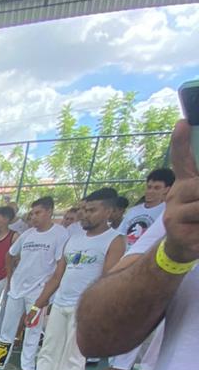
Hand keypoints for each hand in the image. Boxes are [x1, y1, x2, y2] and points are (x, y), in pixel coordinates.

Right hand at [162, 120, 198, 264]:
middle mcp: (176, 194)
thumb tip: (186, 135)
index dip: (181, 141)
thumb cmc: (196, 217)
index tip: (182, 123)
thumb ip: (190, 169)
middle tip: (197, 203)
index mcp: (185, 183)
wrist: (183, 247)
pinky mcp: (176, 231)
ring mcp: (173, 214)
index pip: (181, 158)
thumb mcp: (198, 194)